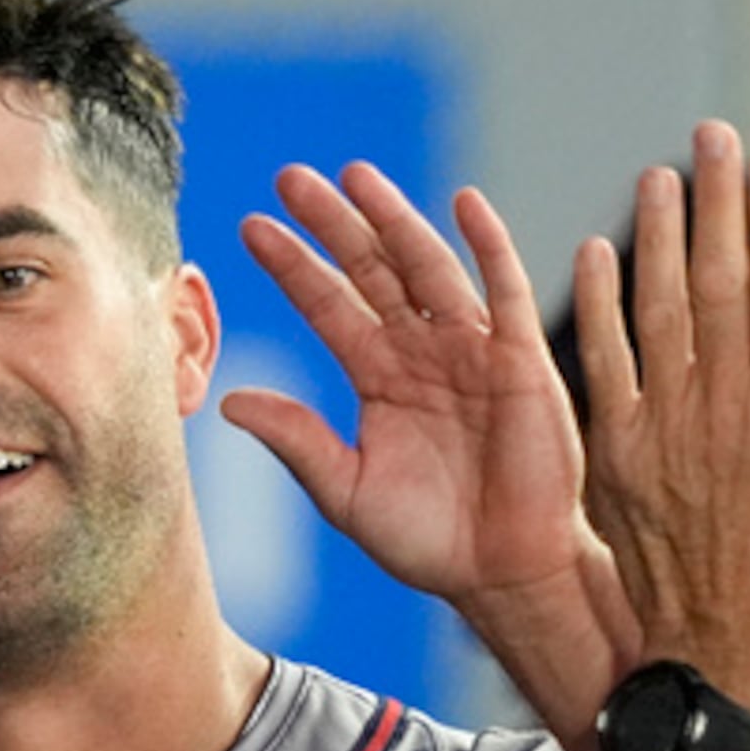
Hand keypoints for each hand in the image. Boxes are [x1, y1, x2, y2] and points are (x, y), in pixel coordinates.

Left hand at [225, 162, 601, 613]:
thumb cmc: (427, 540)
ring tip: (356, 175)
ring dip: (395, 219)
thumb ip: (296, 441)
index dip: (293, 266)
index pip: (327, 305)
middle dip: (334, 224)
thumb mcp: (346, 491)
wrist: (502, 575)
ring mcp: (471, 349)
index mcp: (379, 377)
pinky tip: (464, 202)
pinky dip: (489, 244)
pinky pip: (505, 290)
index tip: (251, 226)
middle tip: (290, 177)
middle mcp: (421, 351)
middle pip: (371, 271)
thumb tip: (228, 401)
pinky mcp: (521, 358)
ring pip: (427, 267)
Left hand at [571, 126, 749, 723]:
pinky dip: (599, 307)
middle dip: (718, 203)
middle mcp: (732, 408)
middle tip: (711, 136)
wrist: (726, 656)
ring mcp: (670, 429)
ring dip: (657, 237)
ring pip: (661, 312)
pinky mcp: (619, 456)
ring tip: (658, 175)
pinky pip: (603, 366)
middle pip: (722, 283)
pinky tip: (597, 252)